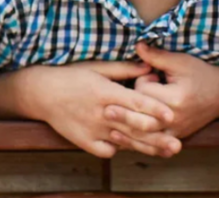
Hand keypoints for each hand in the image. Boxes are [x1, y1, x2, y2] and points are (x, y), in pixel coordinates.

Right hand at [24, 61, 178, 158]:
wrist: (42, 93)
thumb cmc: (72, 76)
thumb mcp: (98, 67)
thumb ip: (125, 70)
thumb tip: (149, 67)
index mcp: (105, 92)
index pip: (135, 102)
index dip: (155, 109)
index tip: (172, 115)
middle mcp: (100, 114)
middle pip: (133, 127)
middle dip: (157, 137)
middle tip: (177, 144)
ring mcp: (92, 130)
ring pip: (124, 142)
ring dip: (147, 148)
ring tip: (166, 151)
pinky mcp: (84, 142)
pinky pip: (107, 150)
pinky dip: (119, 148)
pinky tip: (130, 144)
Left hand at [104, 42, 218, 150]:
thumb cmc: (201, 74)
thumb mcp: (180, 61)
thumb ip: (157, 56)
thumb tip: (137, 46)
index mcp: (176, 99)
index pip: (145, 93)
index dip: (141, 82)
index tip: (150, 74)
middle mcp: (175, 118)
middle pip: (142, 119)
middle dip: (124, 114)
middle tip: (106, 111)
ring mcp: (176, 131)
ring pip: (146, 137)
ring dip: (127, 134)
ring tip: (111, 130)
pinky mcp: (176, 137)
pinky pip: (155, 145)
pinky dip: (140, 144)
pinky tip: (128, 141)